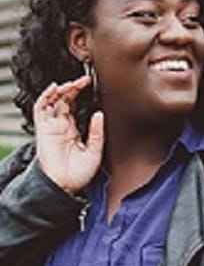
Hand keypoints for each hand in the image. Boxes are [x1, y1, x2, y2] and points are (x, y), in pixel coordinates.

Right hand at [33, 76, 103, 193]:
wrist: (66, 184)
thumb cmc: (81, 173)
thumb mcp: (95, 151)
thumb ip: (97, 133)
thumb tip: (100, 114)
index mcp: (74, 129)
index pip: (76, 105)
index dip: (81, 93)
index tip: (91, 85)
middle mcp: (62, 125)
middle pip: (65, 100)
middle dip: (73, 88)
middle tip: (84, 80)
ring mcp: (51, 126)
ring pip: (53, 101)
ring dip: (61, 90)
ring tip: (72, 83)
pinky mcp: (43, 128)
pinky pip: (41, 108)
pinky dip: (46, 96)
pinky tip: (55, 89)